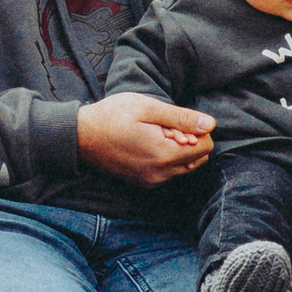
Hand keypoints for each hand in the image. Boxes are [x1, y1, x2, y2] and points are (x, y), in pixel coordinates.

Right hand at [76, 93, 215, 181]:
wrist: (81, 137)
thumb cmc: (112, 116)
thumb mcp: (148, 108)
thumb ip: (181, 118)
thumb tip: (210, 124)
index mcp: (164, 155)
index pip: (206, 147)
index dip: (195, 130)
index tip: (173, 122)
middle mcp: (160, 174)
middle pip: (198, 159)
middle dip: (189, 142)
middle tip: (163, 128)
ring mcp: (151, 181)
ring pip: (184, 167)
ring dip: (177, 151)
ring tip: (154, 136)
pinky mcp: (144, 183)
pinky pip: (168, 173)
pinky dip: (166, 159)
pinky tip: (146, 145)